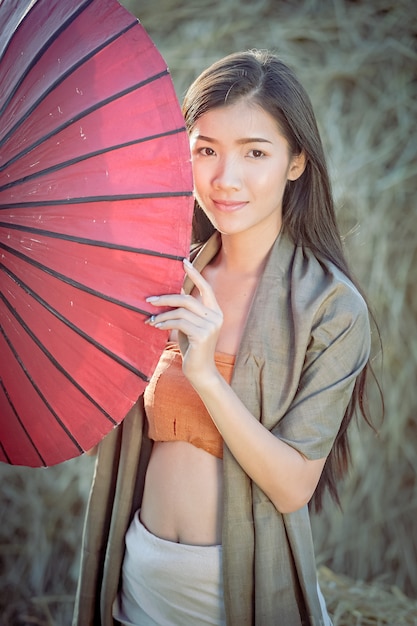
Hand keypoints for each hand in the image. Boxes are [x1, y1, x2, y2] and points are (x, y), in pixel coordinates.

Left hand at [145, 259, 222, 385]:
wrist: (200, 371)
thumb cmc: (193, 348)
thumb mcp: (189, 326)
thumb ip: (186, 311)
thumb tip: (172, 293)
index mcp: (216, 311)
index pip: (206, 288)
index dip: (194, 274)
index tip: (183, 261)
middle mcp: (216, 316)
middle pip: (188, 299)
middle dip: (166, 298)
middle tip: (149, 300)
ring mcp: (211, 326)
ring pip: (181, 312)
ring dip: (162, 314)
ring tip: (150, 320)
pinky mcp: (203, 335)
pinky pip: (179, 323)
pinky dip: (165, 323)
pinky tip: (156, 327)